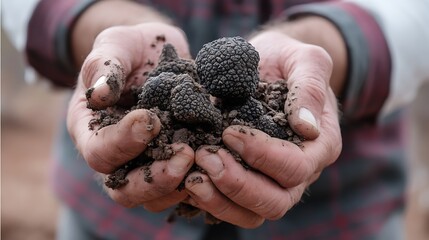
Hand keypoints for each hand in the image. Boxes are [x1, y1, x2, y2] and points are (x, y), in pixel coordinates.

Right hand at [67, 23, 193, 210]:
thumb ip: (104, 66)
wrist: (157, 55)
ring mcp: (146, 164)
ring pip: (156, 197)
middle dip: (156, 179)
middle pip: (125, 190)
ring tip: (206, 160)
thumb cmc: (130, 49)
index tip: (150, 119)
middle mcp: (117, 156)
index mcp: (92, 131)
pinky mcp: (172, 163)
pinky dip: (200, 181)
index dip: (123, 142)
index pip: (99, 152)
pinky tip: (219, 164)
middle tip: (186, 155)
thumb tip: (101, 94)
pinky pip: (183, 186)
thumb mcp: (114, 45)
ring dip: (181, 185)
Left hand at [184, 31, 341, 227]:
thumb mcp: (305, 59)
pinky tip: (188, 183)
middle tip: (205, 158)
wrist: (267, 67)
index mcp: (319, 145)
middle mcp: (300, 172)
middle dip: (237, 184)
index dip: (262, 155)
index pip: (295, 167)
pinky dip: (209, 201)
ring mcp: (273, 181)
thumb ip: (310, 86)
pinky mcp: (249, 182)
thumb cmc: (286, 61)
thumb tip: (307, 127)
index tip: (229, 132)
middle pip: (275, 202)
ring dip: (220, 201)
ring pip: (253, 214)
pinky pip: (232, 208)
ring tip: (192, 178)